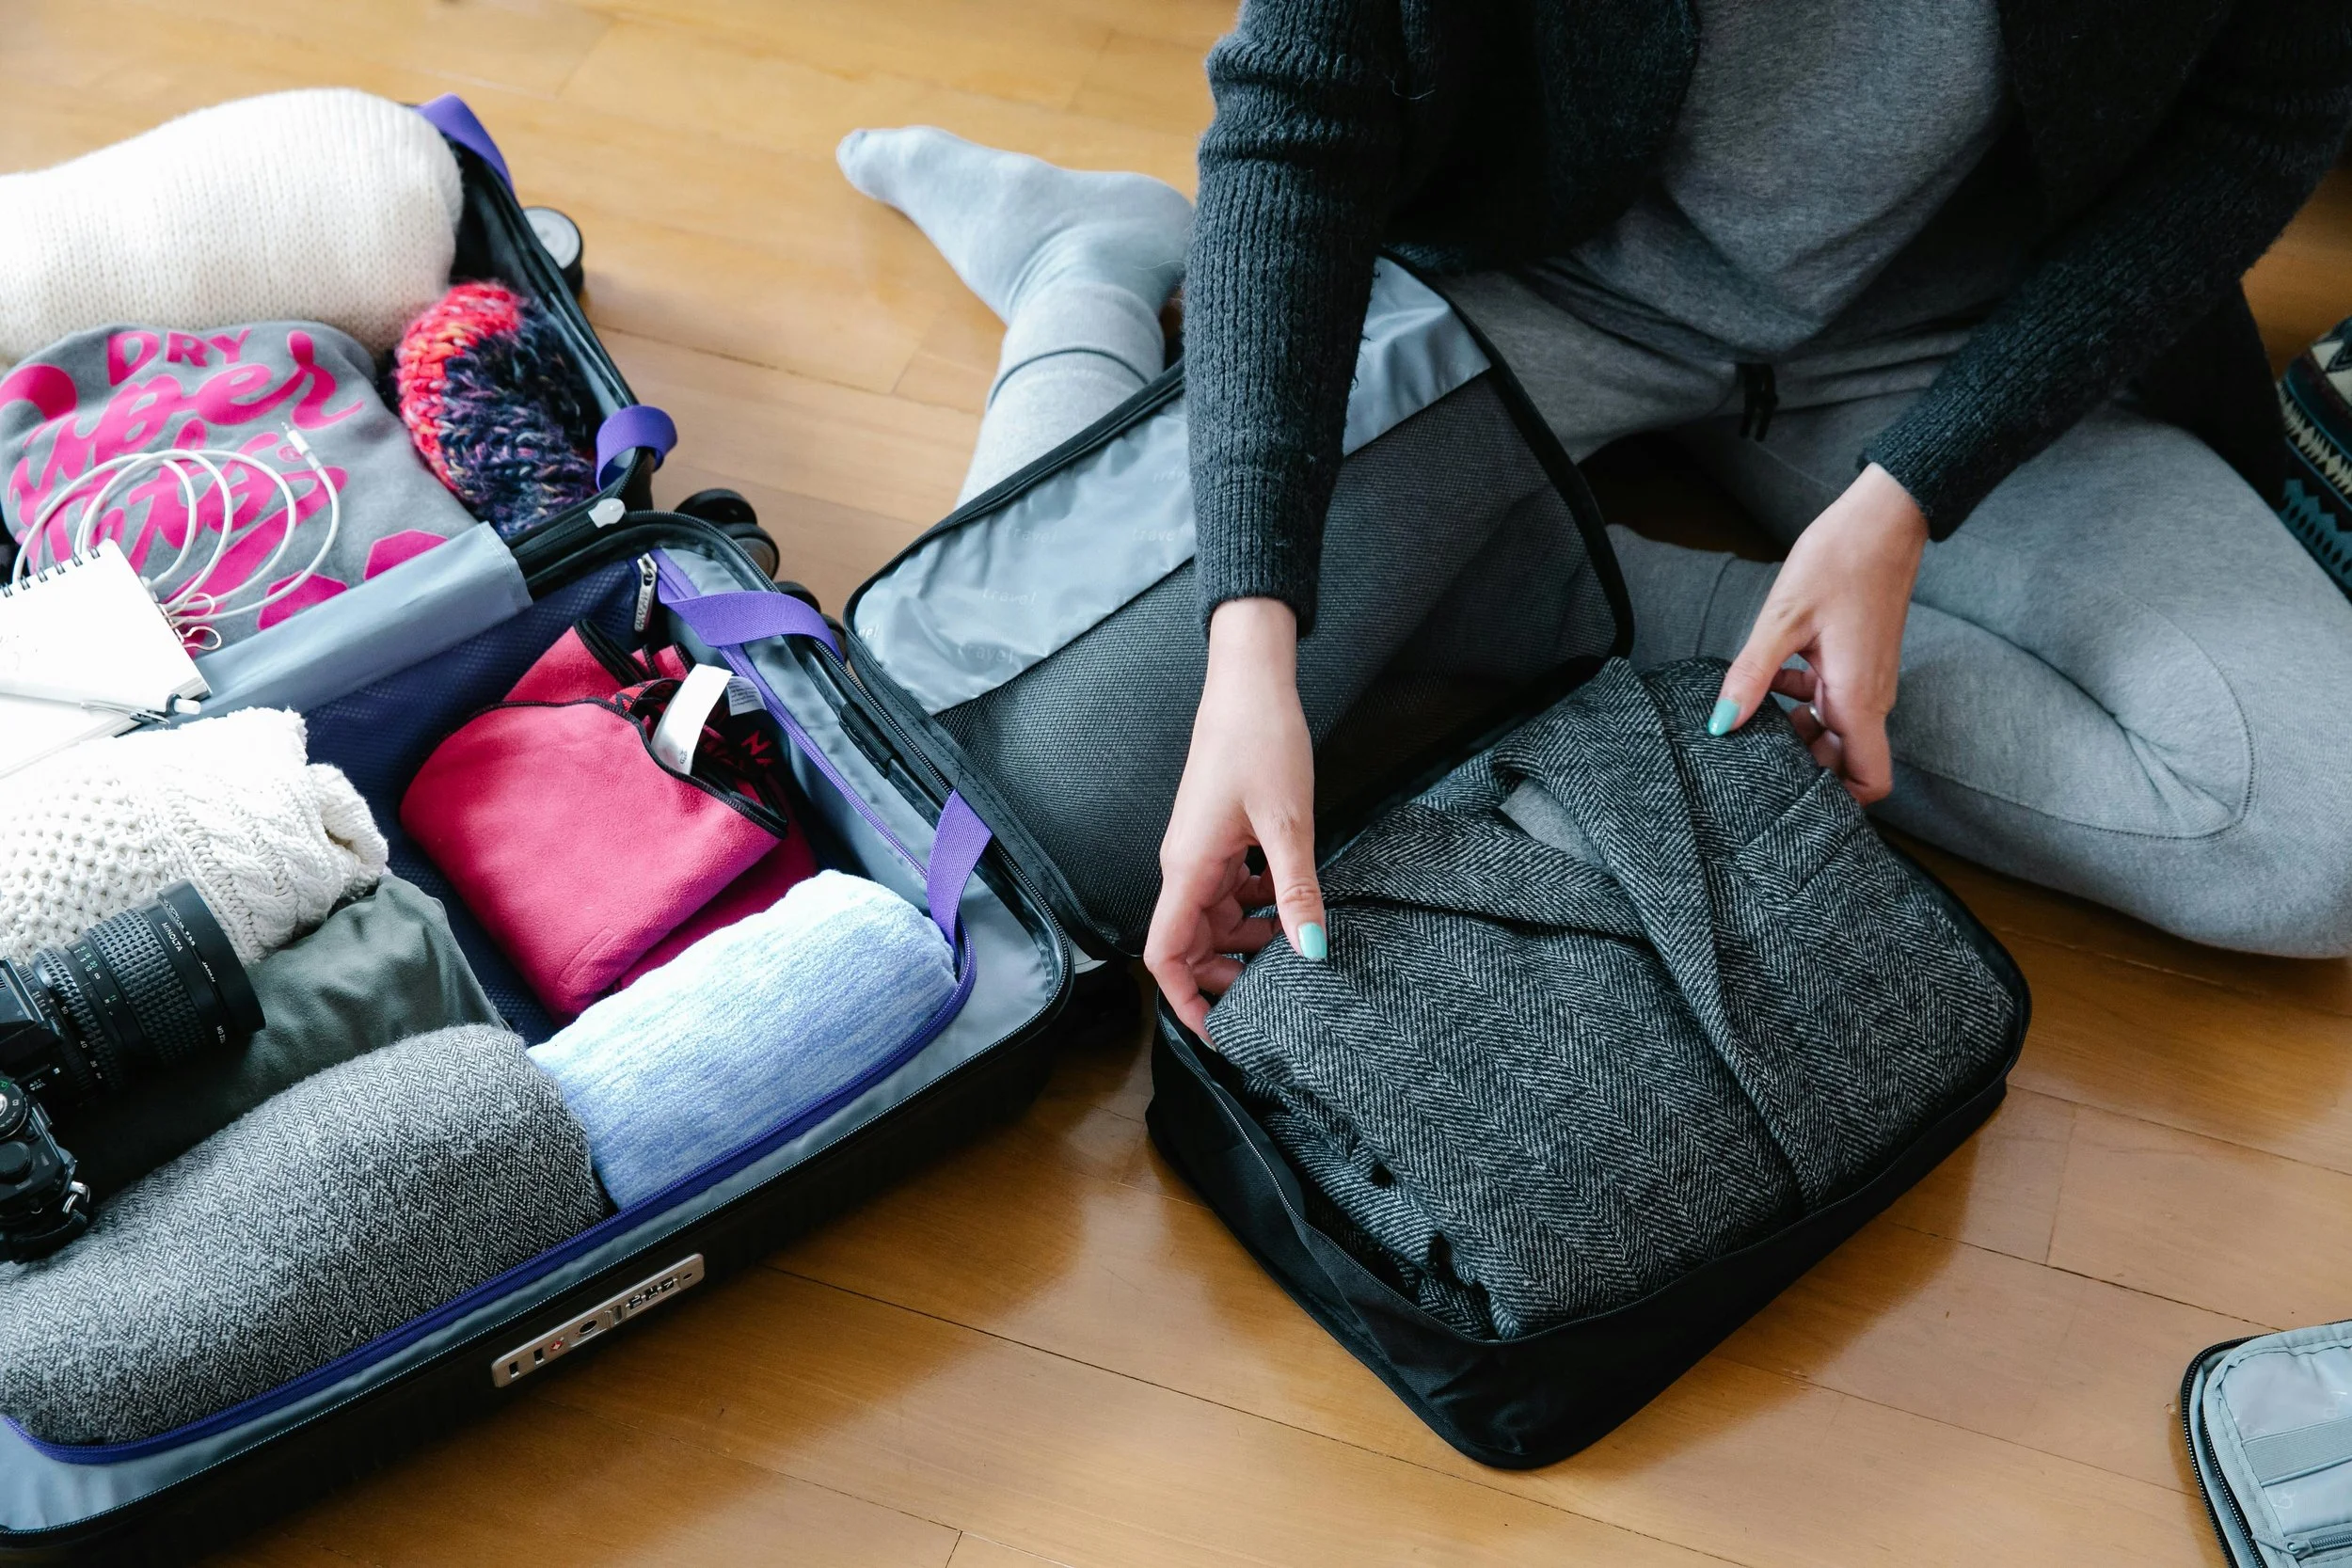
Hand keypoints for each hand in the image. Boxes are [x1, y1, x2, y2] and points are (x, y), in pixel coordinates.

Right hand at [1144, 597, 1326, 1036]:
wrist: (1250, 682)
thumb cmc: (1260, 741)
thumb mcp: (1289, 825)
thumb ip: (1296, 893)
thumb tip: (1311, 953)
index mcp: (1187, 868)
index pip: (1164, 955)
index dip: (1185, 1001)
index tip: (1220, 1032)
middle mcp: (1183, 865)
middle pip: (1190, 944)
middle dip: (1227, 975)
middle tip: (1279, 987)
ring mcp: (1199, 851)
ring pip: (1213, 919)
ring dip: (1247, 940)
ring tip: (1294, 942)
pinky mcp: (1218, 836)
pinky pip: (1227, 890)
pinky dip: (1255, 906)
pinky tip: (1289, 900)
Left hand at [1712, 463, 1926, 803]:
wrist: (1883, 519)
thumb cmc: (1840, 561)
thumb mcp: (1783, 620)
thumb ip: (1752, 676)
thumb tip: (1721, 724)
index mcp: (1858, 699)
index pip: (1869, 781)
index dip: (1837, 800)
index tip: (1790, 792)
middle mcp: (1870, 698)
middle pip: (1842, 760)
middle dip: (1801, 763)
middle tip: (1752, 750)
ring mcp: (1866, 681)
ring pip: (1833, 730)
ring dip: (1795, 729)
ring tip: (1752, 710)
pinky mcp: (1858, 663)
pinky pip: (1831, 701)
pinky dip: (1801, 700)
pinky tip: (1769, 678)